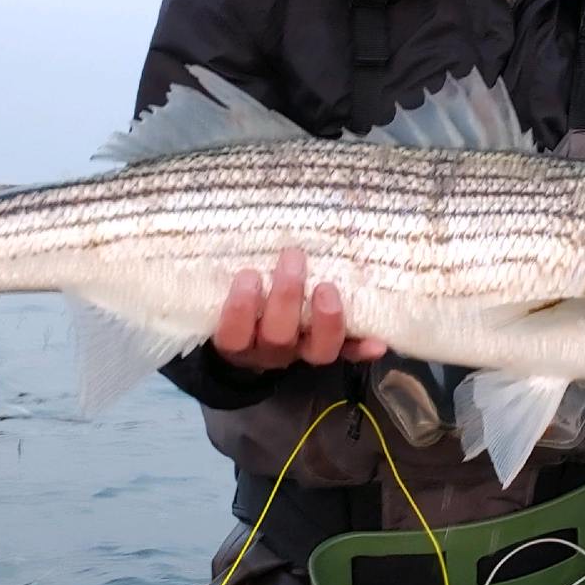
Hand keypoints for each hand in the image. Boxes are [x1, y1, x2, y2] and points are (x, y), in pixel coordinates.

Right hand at [212, 248, 388, 371]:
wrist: (256, 342)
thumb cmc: (241, 302)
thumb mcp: (225, 292)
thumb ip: (220, 273)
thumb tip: (207, 230)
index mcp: (239, 340)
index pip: (233, 335)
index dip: (240, 309)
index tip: (248, 275)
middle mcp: (271, 351)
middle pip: (278, 337)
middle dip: (286, 297)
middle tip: (292, 258)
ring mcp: (303, 353)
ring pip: (317, 351)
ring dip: (326, 319)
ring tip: (327, 286)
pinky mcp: (330, 351)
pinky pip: (348, 354)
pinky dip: (361, 348)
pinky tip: (377, 342)